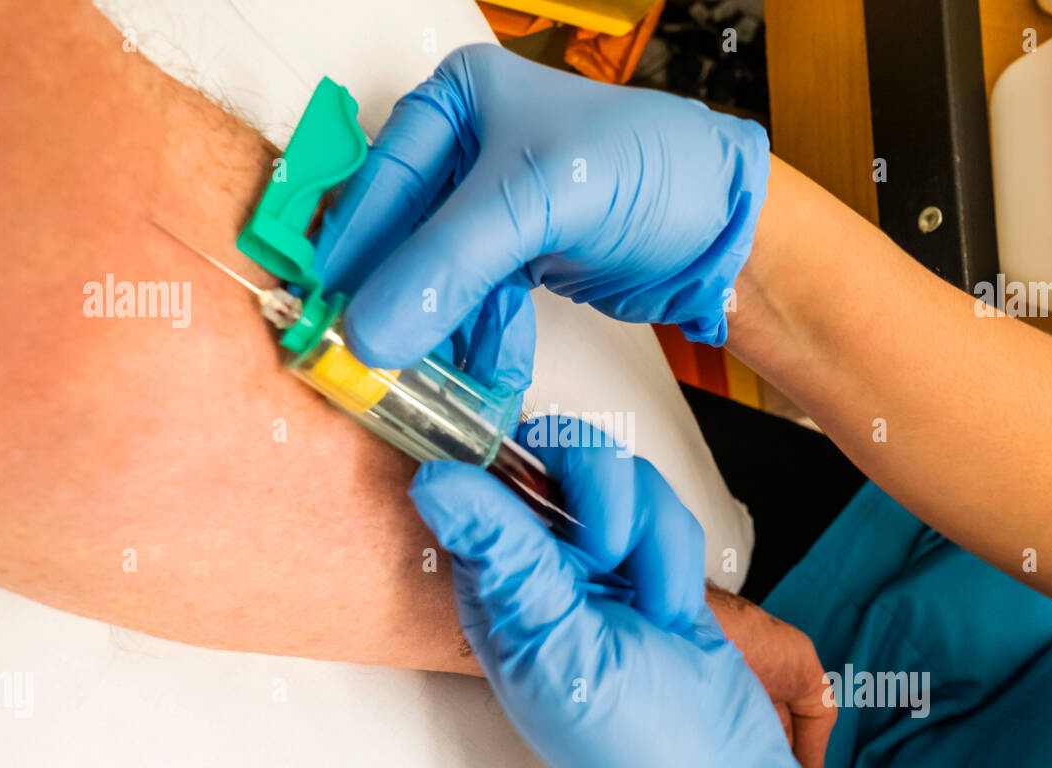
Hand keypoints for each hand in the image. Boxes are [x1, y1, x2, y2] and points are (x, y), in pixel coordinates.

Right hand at [315, 43, 769, 399]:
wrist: (725, 224)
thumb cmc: (650, 170)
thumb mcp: (537, 200)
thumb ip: (450, 264)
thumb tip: (370, 330)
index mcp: (460, 101)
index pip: (382, 181)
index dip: (353, 250)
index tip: (326, 312)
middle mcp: (468, 149)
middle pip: (403, 234)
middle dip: (394, 300)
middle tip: (364, 357)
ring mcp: (491, 208)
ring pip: (437, 277)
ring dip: (435, 333)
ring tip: (420, 382)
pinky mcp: (516, 257)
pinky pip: (475, 304)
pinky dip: (476, 342)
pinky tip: (477, 377)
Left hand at [408, 420, 835, 767]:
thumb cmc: (628, 741)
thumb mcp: (558, 650)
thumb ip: (504, 559)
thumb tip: (437, 483)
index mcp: (496, 577)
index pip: (491, 466)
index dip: (527, 458)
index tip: (559, 496)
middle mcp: (541, 558)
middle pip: (565, 453)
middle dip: (605, 494)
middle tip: (609, 552)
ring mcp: (598, 557)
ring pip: (626, 476)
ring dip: (653, 539)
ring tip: (652, 605)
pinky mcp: (650, 559)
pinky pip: (665, 511)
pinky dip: (678, 556)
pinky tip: (671, 608)